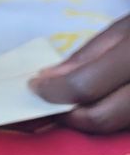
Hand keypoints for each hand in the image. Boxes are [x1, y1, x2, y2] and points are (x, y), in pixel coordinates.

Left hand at [31, 16, 129, 132]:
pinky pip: (128, 126)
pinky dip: (115, 119)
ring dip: (92, 120)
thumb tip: (47, 81)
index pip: (85, 85)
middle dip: (70, 115)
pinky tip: (102, 107)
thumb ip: (88, 56)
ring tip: (78, 106)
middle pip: (103, 117)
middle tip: (53, 105)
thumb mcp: (125, 28)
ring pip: (119, 126)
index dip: (53, 91)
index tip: (34, 87)